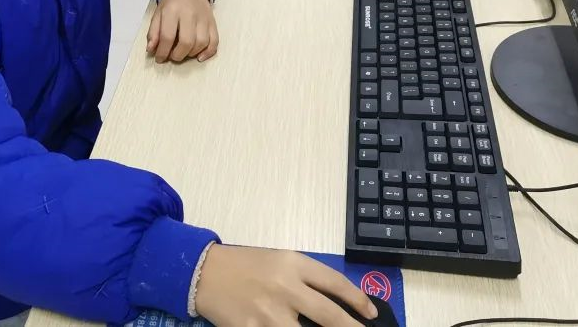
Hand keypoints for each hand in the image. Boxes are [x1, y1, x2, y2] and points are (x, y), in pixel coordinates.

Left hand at [147, 0, 217, 63]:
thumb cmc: (172, 4)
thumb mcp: (157, 14)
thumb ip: (153, 32)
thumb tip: (151, 50)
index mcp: (172, 11)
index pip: (168, 36)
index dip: (162, 51)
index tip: (159, 58)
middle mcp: (190, 14)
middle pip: (187, 41)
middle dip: (178, 55)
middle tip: (172, 56)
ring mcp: (204, 18)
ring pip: (202, 42)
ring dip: (191, 53)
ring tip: (184, 53)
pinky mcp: (213, 23)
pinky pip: (215, 41)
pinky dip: (208, 52)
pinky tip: (199, 57)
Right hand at [194, 245, 376, 326]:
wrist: (206, 272)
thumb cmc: (248, 265)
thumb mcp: (280, 261)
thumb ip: (307, 279)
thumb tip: (339, 303)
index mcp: (293, 264)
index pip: (334, 283)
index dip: (357, 300)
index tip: (371, 313)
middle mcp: (284, 287)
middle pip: (329, 315)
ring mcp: (268, 313)